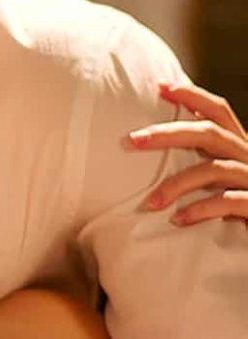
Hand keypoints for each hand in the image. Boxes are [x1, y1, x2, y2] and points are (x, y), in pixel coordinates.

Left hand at [126, 83, 247, 226]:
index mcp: (240, 147)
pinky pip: (229, 203)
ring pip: (214, 170)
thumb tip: (151, 147)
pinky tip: (177, 220)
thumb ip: (199, 163)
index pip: (219, 112)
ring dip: (177, 184)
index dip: (193, 96)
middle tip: (132, 139)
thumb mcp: (221, 180)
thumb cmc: (242, 206)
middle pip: (209, 134)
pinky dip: (201, 210)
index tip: (160, 86)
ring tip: (150, 203)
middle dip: (169, 133)